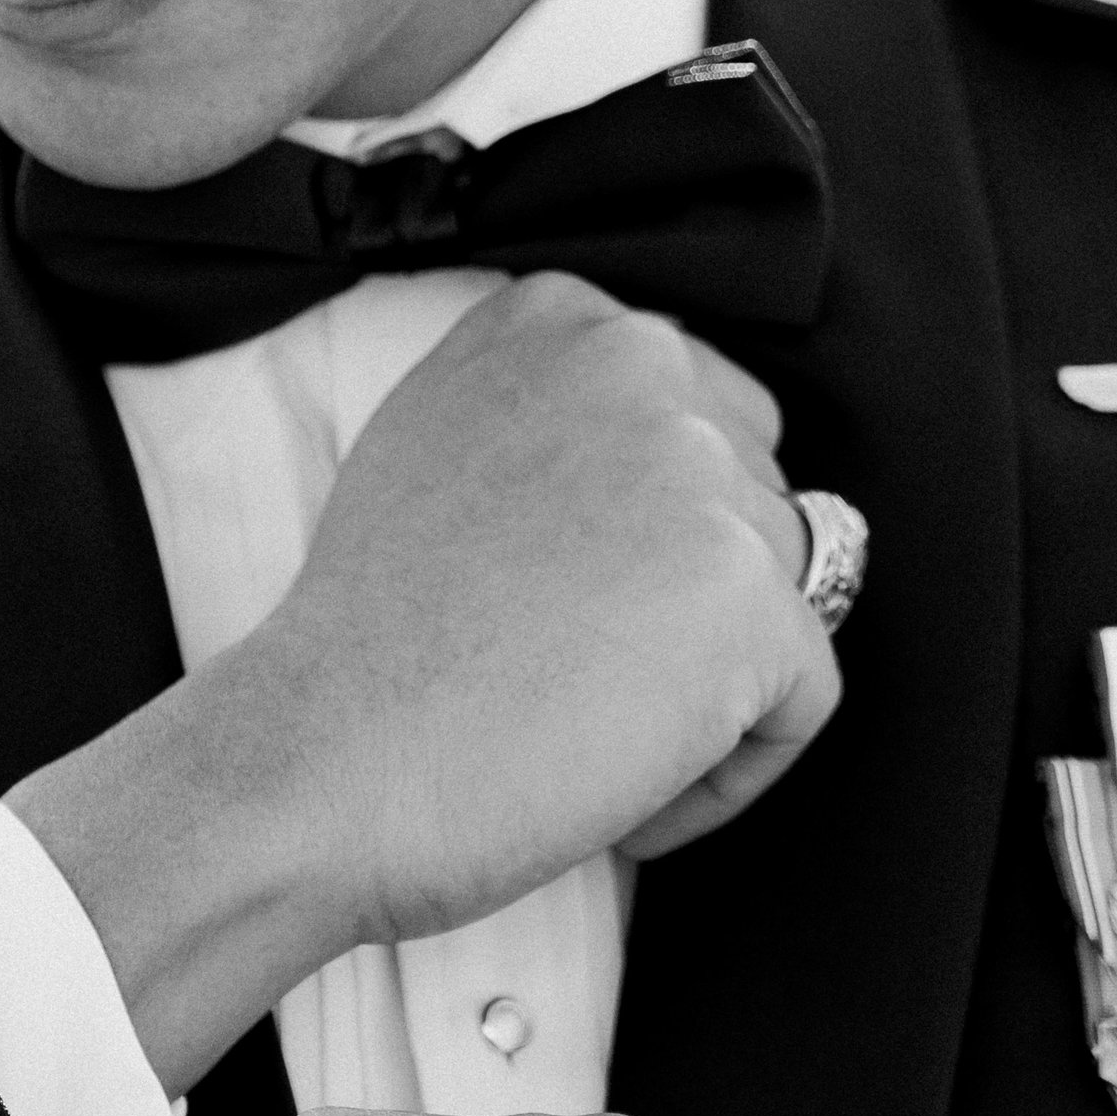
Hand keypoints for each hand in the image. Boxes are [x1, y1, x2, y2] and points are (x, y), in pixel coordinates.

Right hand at [10, 275, 838, 1087]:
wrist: (316, 765)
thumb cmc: (361, 652)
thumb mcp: (435, 450)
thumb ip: (560, 423)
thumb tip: (673, 486)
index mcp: (565, 320)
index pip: (708, 421)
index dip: (656, 544)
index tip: (566, 611)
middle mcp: (644, 363)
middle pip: (758, 511)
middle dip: (685, 615)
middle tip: (564, 688)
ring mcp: (706, 474)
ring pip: (785, 604)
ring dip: (707, 692)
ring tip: (582, 738)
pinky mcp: (752, 599)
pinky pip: (800, 706)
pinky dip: (723, 775)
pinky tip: (620, 795)